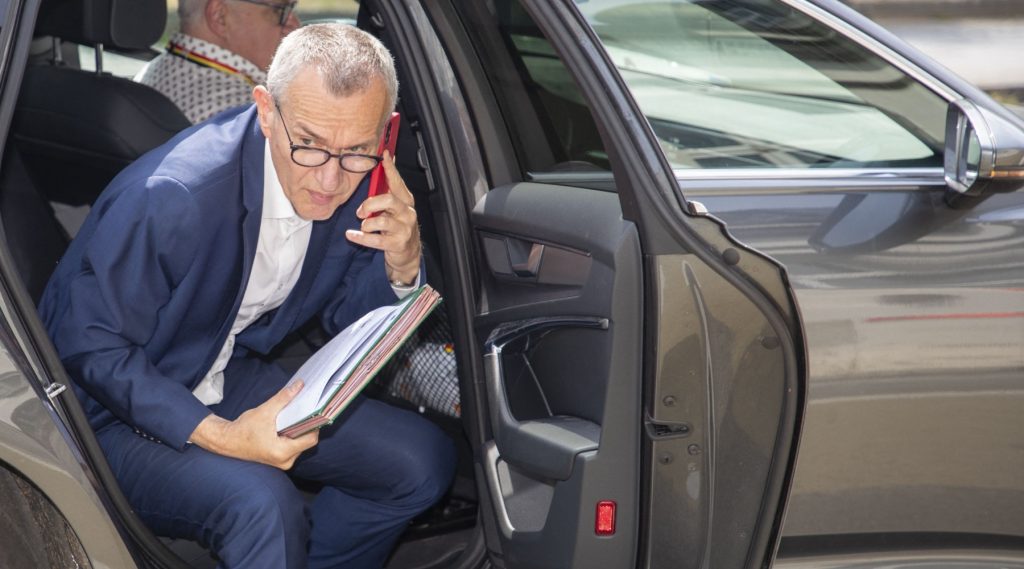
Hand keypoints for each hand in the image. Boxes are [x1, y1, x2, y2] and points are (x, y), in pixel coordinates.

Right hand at [189, 381, 318, 469]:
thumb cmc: (243, 429)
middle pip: (307, 441)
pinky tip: (288, 424)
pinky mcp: (279, 459)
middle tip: (305, 411)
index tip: (314, 411)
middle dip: (306, 426)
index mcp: (282, 452)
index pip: (310, 439)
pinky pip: (293, 446)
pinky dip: (292, 435)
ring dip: (299, 430)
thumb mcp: (265, 411)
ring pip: (301, 444)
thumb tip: (299, 386)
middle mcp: (285, 461)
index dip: (314, 424)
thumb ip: (283, 399)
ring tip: (294, 417)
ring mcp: (282, 462)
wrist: (227, 441)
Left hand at [345, 152, 420, 284]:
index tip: (384, 155)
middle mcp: (407, 213)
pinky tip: (352, 235)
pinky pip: (375, 240)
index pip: (397, 182)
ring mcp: (404, 229)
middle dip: (370, 204)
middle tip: (361, 212)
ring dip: (366, 224)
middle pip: (389, 200)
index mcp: (405, 202)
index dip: (391, 168)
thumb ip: (386, 194)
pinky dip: (360, 237)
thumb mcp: (394, 210)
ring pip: (382, 221)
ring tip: (363, 227)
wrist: (408, 254)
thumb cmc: (397, 228)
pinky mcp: (398, 244)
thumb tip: (379, 170)